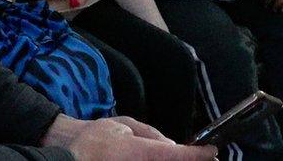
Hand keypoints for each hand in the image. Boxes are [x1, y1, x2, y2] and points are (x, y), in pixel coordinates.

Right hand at [42, 114, 217, 160]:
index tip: (212, 151)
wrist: (70, 156)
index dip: (199, 155)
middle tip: (206, 159)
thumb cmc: (96, 138)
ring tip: (186, 157)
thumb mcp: (124, 125)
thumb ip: (151, 135)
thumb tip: (174, 147)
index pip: (177, 156)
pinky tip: (160, 159)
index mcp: (139, 152)